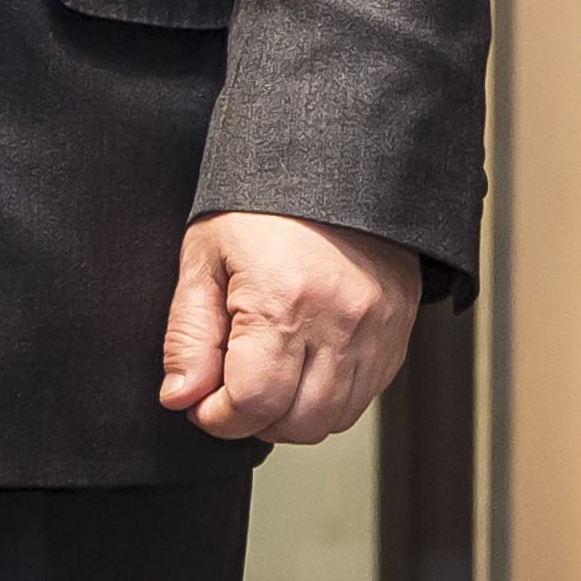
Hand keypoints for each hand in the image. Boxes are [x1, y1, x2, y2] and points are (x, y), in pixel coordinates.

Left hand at [160, 212, 424, 444]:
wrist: (338, 156)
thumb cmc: (264, 200)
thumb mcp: (206, 256)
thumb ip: (189, 335)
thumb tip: (181, 397)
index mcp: (283, 302)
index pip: (251, 406)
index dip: (216, 415)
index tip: (205, 398)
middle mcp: (339, 321)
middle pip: (296, 424)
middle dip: (255, 418)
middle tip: (235, 384)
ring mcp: (377, 327)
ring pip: (334, 418)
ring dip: (295, 412)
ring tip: (273, 371)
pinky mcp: (400, 327)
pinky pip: (366, 394)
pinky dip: (332, 394)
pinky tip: (309, 359)